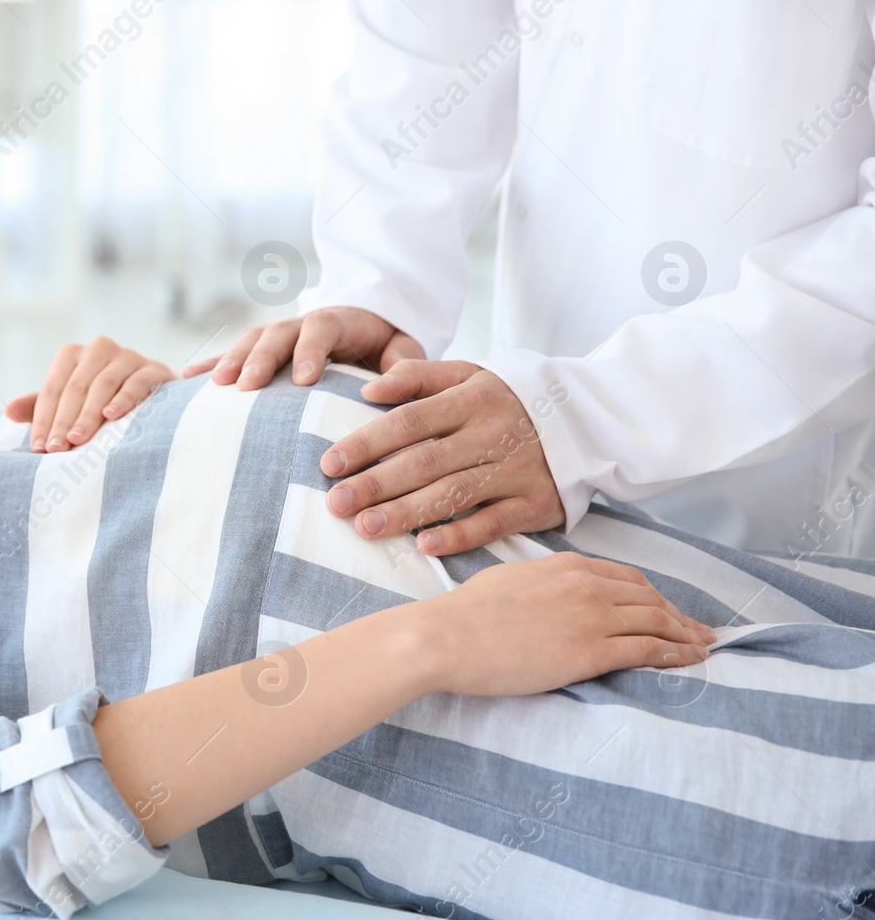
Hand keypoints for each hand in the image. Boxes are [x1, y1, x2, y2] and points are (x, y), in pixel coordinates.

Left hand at [6, 336, 176, 452]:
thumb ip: (41, 407)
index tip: (40, 447)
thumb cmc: (101, 401)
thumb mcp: (68, 404)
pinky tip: (112, 415)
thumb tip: (8, 412)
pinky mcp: (153, 368)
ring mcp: (128, 356)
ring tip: (79, 439)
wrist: (152, 395)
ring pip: (103, 384)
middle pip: (76, 387)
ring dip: (89, 414)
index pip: (53, 388)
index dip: (44, 418)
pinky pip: (136, 382)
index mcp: (73, 354)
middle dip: (64, 420)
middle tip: (57, 448)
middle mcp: (99, 349)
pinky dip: (124, 398)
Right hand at [182, 306, 423, 388]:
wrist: (367, 327)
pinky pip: (230, 355)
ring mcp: (276, 336)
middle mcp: (300, 324)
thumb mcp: (403, 347)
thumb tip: (389, 383)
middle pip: (276, 335)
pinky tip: (186, 380)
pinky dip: (208, 365)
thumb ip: (402, 360)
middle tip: (247, 385)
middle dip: (260, 359)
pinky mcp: (259, 351)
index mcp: (337, 320)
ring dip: (230, 361)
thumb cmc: (387, 345)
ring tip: (215, 385)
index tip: (305, 380)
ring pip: (249, 342)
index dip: (311, 352)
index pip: (321, 330)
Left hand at [323, 359, 565, 554]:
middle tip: (335, 504)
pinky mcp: (536, 503)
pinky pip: (493, 522)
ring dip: (406, 513)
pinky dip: (460, 536)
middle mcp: (492, 434)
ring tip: (365, 527)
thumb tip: (369, 390)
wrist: (589, 418)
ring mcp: (515, 470)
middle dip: (375, 485)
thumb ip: (419, 376)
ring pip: (452, 494)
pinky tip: (425, 546)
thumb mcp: (470, 373)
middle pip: (424, 462)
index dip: (367, 443)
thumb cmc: (510, 398)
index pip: (408, 422)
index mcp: (471, 399)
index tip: (330, 464)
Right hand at [411, 553, 716, 697]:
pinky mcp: (591, 651)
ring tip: (703, 648)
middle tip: (699, 631)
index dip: (655, 595)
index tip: (668, 609)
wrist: (445, 637)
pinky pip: (648, 650)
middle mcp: (587, 585)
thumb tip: (551, 594)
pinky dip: (675, 654)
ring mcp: (591, 616)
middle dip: (680, 615)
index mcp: (566, 565)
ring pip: (657, 622)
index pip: (626, 578)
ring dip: (686, 636)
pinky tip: (689, 661)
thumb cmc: (464, 614)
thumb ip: (542, 584)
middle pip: (650, 598)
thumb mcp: (508, 580)